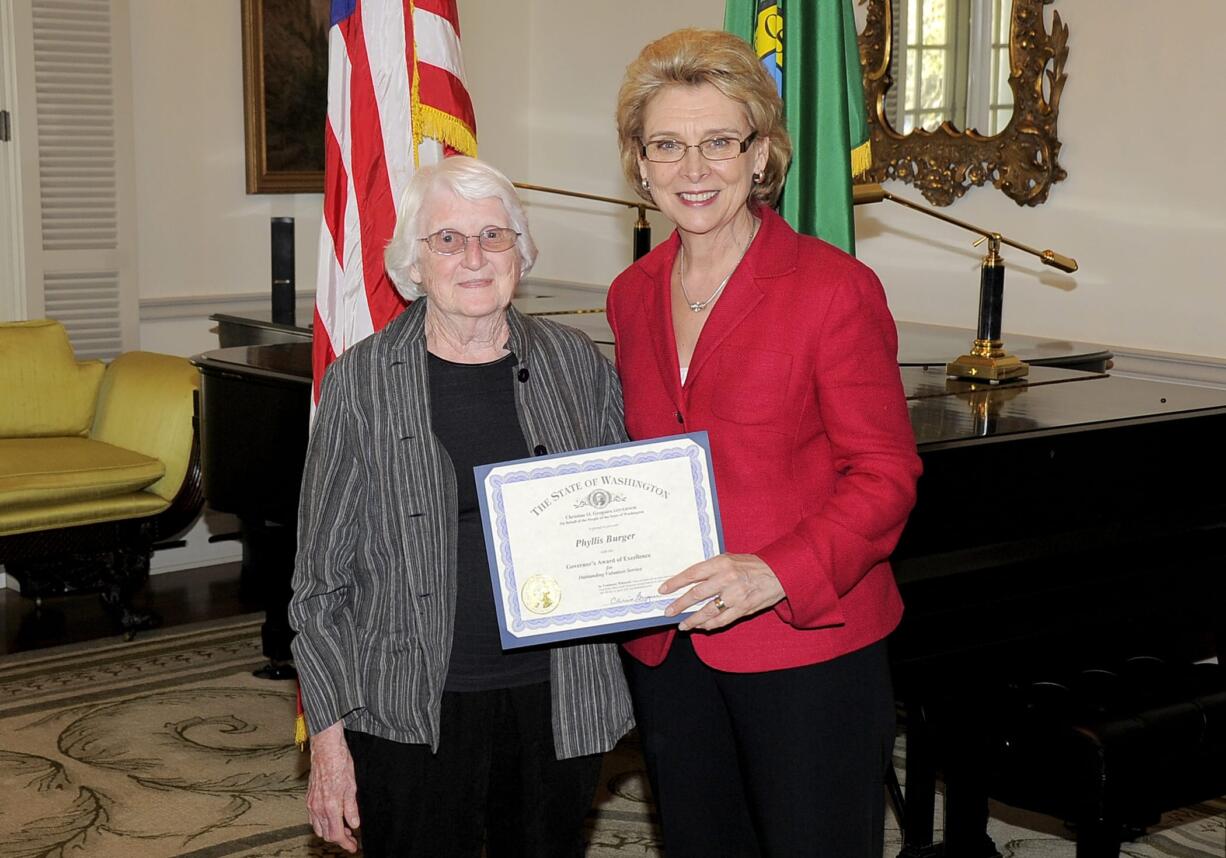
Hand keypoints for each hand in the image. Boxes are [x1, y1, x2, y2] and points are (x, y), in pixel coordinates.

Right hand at [307, 721, 360, 852]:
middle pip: (326, 834)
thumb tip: (354, 824)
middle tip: (352, 838)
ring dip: (330, 832)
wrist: (326, 748)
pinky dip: (322, 824)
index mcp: (330, 806)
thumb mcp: (352, 786)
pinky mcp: (309, 798)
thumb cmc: (340, 763)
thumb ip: (352, 808)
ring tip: (344, 829)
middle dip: (339, 839)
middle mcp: (318, 807)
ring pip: (318, 828)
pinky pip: (313, 818)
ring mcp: (311, 803)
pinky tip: (332, 818)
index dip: (345, 843)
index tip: (353, 846)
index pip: (336, 834)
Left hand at [661, 553, 784, 631]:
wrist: (779, 573)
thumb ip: (712, 568)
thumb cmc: (752, 565)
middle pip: (696, 594)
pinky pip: (722, 620)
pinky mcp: (743, 608)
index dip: (676, 582)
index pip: (692, 573)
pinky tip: (702, 626)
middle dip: (680, 604)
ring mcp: (735, 595)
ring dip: (693, 619)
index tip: (663, 590)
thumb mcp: (731, 558)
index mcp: (722, 563)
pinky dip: (710, 624)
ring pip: (707, 611)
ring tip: (683, 624)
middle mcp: (727, 578)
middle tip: (668, 611)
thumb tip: (690, 580)